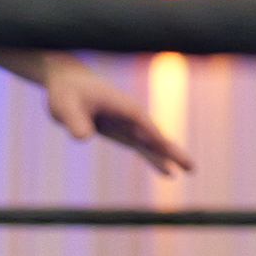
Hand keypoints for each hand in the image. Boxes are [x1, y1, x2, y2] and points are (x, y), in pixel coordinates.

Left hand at [46, 58, 189, 174]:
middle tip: (191, 167)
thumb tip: (83, 138)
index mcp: (122, 106)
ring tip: (189, 170)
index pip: (142, 124)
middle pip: (155, 135)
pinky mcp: (123, 133)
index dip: (153, 137)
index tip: (167, 150)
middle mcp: (131, 116)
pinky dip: (154, 158)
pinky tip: (168, 173)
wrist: (67, 83)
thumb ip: (74, 121)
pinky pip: (142, 148)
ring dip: (169, 157)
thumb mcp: (64, 106)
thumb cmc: (66, 92)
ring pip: (153, 144)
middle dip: (172, 150)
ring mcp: (129, 125)